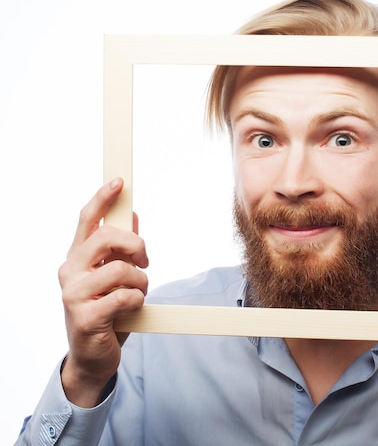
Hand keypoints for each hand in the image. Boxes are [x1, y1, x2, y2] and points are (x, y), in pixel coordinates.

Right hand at [58, 178, 148, 406]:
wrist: (93, 357)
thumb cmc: (106, 313)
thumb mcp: (115, 278)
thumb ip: (120, 249)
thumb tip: (133, 216)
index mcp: (77, 259)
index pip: (87, 220)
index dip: (102, 198)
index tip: (119, 182)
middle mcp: (70, 272)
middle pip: (106, 238)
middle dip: (135, 245)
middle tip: (145, 259)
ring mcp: (74, 295)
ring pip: (120, 269)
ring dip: (140, 281)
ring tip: (137, 293)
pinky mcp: (85, 316)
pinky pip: (125, 296)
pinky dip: (137, 300)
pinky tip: (132, 307)